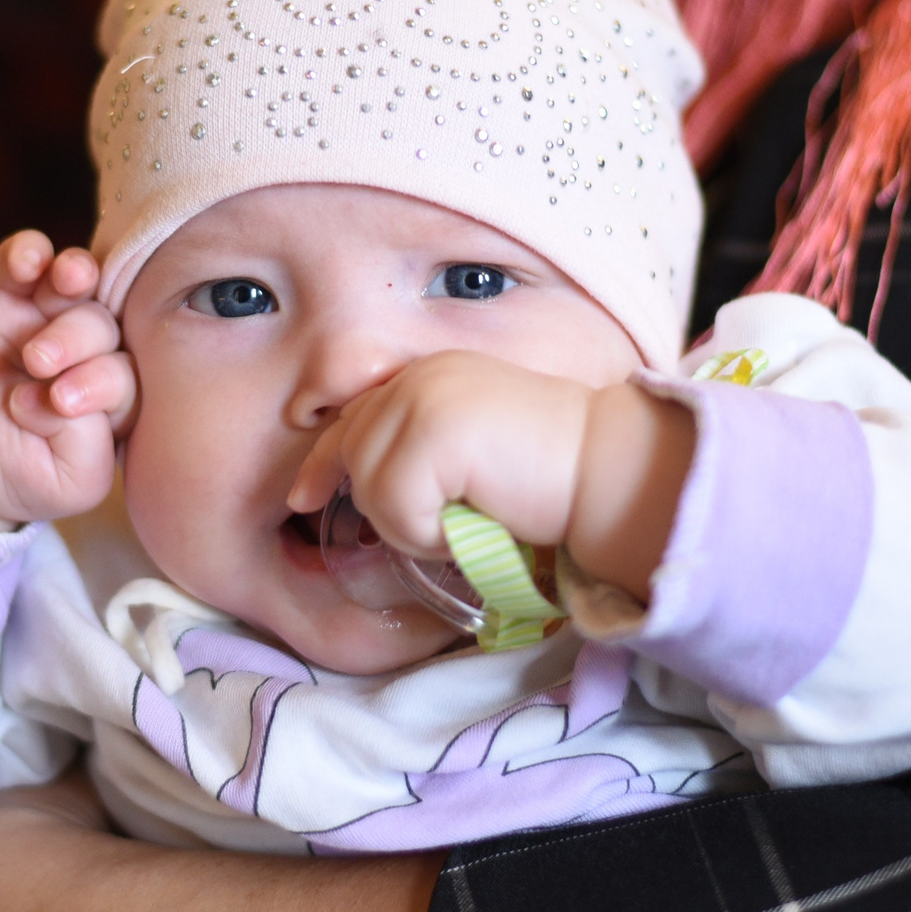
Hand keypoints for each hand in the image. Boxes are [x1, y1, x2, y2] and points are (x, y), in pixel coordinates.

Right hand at [0, 232, 134, 612]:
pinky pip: (24, 255)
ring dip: (77, 275)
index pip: (132, 370)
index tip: (63, 402)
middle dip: (79, 340)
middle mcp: (89, 348)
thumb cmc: (19, 474)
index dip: (105, 378)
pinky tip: (28, 263)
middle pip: (106, 324)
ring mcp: (45, 315)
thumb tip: (69, 390)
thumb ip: (92, 441)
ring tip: (66, 285)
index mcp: (117, 391)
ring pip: (77, 279)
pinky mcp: (0, 293)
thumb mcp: (71, 480)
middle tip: (39, 363)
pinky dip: (29, 251)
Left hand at [286, 349, 596, 558]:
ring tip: (468, 522)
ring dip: (412, 527)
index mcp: (428, 378)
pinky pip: (395, 506)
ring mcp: (425, 398)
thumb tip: (356, 488)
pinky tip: (474, 522)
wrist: (608, 471)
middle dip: (390, 509)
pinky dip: (428, 534)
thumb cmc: (550, 478)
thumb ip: (421, 453)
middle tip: (453, 525)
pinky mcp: (436, 430)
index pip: (350, 419)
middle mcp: (420, 378)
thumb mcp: (471, 453)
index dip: (322, 462)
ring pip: (369, 487)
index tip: (303, 498)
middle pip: (353, 457)